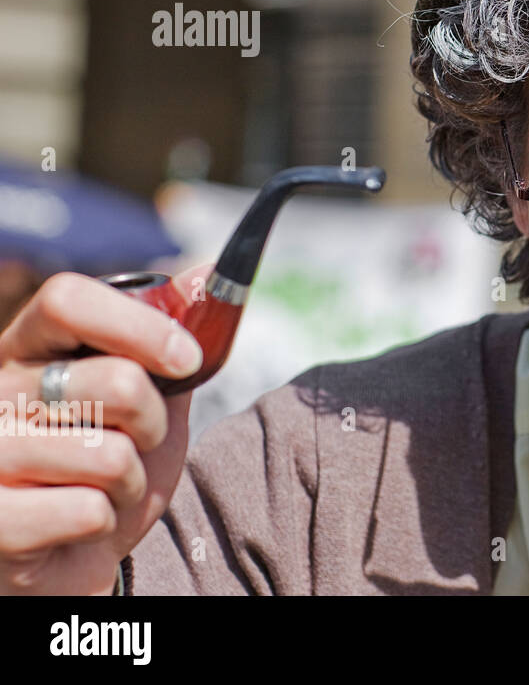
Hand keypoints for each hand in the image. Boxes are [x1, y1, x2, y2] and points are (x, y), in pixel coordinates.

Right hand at [0, 267, 207, 593]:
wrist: (76, 550)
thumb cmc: (110, 465)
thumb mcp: (149, 398)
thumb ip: (171, 342)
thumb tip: (205, 274)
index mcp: (28, 349)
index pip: (67, 299)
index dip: (141, 325)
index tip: (187, 359)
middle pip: (114, 379)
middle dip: (153, 422)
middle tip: (135, 441)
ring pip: (108, 453)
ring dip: (130, 480)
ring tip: (104, 486)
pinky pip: (87, 511)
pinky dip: (104, 521)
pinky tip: (79, 523)